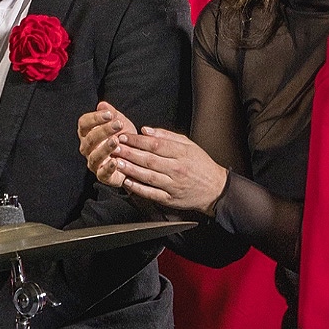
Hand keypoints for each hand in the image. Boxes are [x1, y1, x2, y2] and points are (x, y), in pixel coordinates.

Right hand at [78, 102, 136, 187]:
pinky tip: (116, 162)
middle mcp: (87, 148)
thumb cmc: (124, 138)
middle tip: (118, 124)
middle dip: (103, 130)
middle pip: (89, 139)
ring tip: (116, 141)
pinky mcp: (103, 176)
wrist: (135, 158)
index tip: (109, 114)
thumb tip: (102, 105)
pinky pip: (102, 174)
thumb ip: (112, 114)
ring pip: (94, 156)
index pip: (84, 123)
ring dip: (105, 148)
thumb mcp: (120, 124)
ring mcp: (94, 163)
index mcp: (88, 133)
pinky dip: (108, 168)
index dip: (95, 118)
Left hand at [106, 127, 226, 215]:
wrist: (215, 189)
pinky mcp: (170, 199)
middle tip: (114, 147)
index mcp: (182, 153)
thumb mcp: (188, 145)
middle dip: (129, 153)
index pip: (156, 144)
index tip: (124, 135)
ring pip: (148, 176)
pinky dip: (138, 188)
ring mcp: (173, 185)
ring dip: (130, 169)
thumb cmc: (201, 165)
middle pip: (149, 159)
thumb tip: (145, 130)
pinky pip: (151, 193)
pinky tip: (127, 182)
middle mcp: (177, 169)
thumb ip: (166, 136)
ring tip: (116, 162)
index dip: (138, 140)